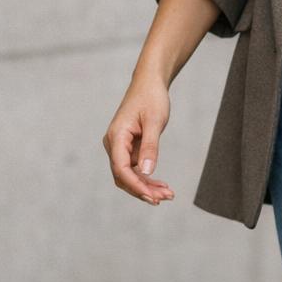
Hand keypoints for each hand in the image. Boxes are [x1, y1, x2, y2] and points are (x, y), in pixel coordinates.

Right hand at [101, 73, 175, 206]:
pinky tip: (162, 186)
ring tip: (168, 195)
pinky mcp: (128, 149)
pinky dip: (147, 179)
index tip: (152, 197)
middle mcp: (114, 144)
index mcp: (116, 137)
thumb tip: (147, 172)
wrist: (149, 84)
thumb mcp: (155, 122)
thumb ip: (151, 147)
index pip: (121, 168)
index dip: (136, 185)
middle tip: (165, 198)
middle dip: (143, 190)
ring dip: (146, 187)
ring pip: (129, 176)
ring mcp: (120, 148)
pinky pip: (135, 169)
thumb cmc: (151, 98)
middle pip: (123, 176)